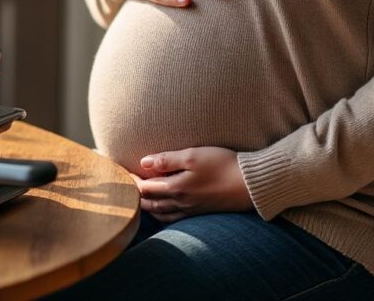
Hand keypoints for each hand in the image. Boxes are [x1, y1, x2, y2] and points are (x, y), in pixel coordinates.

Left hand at [133, 146, 252, 222]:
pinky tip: (162, 208)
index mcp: (176, 188)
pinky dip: (161, 214)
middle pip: (149, 204)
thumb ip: (167, 159)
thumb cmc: (223, 165)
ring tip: (140, 197)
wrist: (250, 184)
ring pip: (160, 213)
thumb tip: (143, 163)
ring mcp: (190, 210)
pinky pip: (173, 218)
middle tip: (127, 185)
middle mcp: (181, 203)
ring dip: (147, 206)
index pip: (144, 189)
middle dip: (136, 195)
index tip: (123, 173)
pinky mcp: (200, 212)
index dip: (131, 182)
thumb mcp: (193, 155)